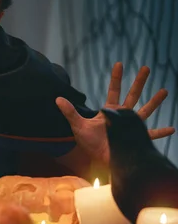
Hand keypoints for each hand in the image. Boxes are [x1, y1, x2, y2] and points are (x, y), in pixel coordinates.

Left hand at [57, 62, 174, 164]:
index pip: (113, 90)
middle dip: (138, 82)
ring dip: (154, 102)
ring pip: (144, 111)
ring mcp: (130, 127)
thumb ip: (70, 112)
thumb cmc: (88, 143)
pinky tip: (172, 128)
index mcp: (109, 111)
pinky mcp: (135, 140)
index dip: (116, 77)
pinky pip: (150, 135)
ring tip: (163, 90)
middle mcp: (122, 116)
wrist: (96, 160)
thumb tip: (57, 98)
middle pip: (132, 95)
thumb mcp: (77, 126)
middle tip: (146, 67)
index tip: (119, 63)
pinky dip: (161, 132)